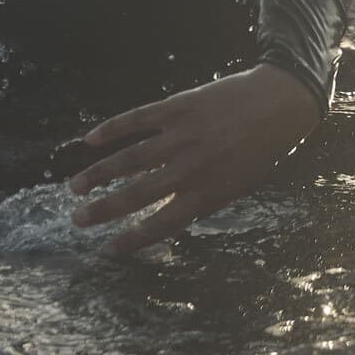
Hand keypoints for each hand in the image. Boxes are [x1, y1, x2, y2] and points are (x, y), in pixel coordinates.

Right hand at [68, 64, 322, 256]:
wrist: (280, 103)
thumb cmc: (261, 149)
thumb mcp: (237, 184)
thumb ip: (201, 198)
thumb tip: (164, 214)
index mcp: (208, 193)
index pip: (161, 224)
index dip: (131, 240)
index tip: (105, 251)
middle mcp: (191, 168)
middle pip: (136, 194)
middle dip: (103, 210)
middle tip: (77, 220)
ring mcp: (182, 136)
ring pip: (128, 159)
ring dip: (98, 174)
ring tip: (75, 187)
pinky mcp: (178, 107)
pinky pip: (137, 119)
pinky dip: (111, 130)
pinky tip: (90, 141)